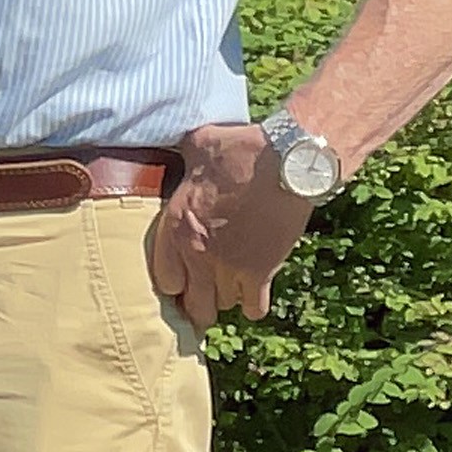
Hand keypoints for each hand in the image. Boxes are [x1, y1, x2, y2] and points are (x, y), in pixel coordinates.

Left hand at [147, 120, 318, 329]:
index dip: (174, 281)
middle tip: (204, 294)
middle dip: (197, 302)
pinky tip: (253, 293)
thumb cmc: (241, 148)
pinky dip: (254, 305)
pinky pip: (254, 308)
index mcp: (176, 224)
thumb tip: (177, 144)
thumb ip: (182, 156)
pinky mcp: (262, 272)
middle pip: (193, 304)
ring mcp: (230, 266)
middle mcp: (198, 253)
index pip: (163, 279)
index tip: (182, 277)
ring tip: (229, 286)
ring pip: (222, 306)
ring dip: (225, 297)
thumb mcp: (198, 145)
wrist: (287, 161)